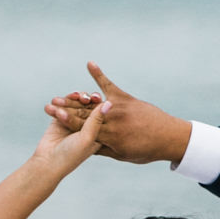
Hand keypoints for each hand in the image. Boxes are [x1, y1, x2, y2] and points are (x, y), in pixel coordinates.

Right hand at [28, 95, 109, 180]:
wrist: (47, 162)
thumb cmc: (71, 155)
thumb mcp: (87, 138)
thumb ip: (97, 120)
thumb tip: (109, 102)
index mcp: (98, 133)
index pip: (102, 113)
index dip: (100, 102)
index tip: (96, 97)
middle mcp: (86, 127)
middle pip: (88, 106)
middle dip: (85, 99)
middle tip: (83, 97)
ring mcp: (73, 122)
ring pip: (75, 104)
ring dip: (71, 99)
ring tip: (64, 100)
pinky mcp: (59, 120)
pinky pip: (62, 106)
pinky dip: (60, 102)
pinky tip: (56, 102)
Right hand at [43, 63, 191, 166]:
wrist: (168, 136)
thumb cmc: (145, 150)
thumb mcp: (122, 155)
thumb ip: (103, 149)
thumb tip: (85, 147)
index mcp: (110, 137)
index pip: (83, 129)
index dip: (67, 122)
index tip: (54, 117)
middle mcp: (113, 121)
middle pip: (84, 114)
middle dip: (66, 109)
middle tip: (50, 103)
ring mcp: (118, 107)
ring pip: (92, 103)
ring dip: (76, 98)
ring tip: (62, 94)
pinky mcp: (124, 97)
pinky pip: (109, 84)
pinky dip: (99, 74)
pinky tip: (90, 63)